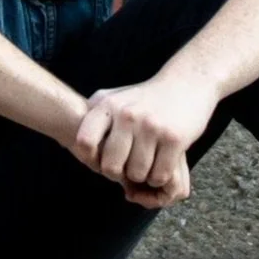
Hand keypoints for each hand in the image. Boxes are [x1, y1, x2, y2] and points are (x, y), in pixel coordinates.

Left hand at [71, 70, 216, 207]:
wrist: (186, 83)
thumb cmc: (144, 98)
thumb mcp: (114, 97)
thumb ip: (92, 116)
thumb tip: (72, 141)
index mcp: (108, 104)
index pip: (84, 142)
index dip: (90, 158)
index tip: (102, 156)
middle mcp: (127, 114)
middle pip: (111, 167)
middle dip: (120, 172)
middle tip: (129, 163)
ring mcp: (151, 126)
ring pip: (137, 174)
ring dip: (143, 175)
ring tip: (148, 159)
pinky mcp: (174, 139)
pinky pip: (159, 176)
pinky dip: (160, 175)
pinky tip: (163, 160)